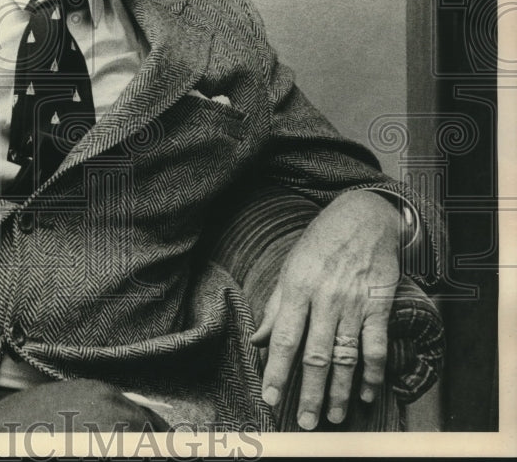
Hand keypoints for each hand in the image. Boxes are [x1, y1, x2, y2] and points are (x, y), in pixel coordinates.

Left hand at [251, 190, 400, 429]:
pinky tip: (368, 394)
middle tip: (304, 421)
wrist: (363, 217)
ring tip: (334, 416)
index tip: (270, 398)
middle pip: (315, 355)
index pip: (284, 339)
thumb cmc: (321, 243)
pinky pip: (377, 346)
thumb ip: (276, 307)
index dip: (277, 372)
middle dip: (309, 392)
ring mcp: (354, 304)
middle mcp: (325, 299)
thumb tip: (259, 341)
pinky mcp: (379, 305)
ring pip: (346, 356)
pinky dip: (373, 373)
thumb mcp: (290, 268)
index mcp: (297, 289)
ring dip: (341, 391)